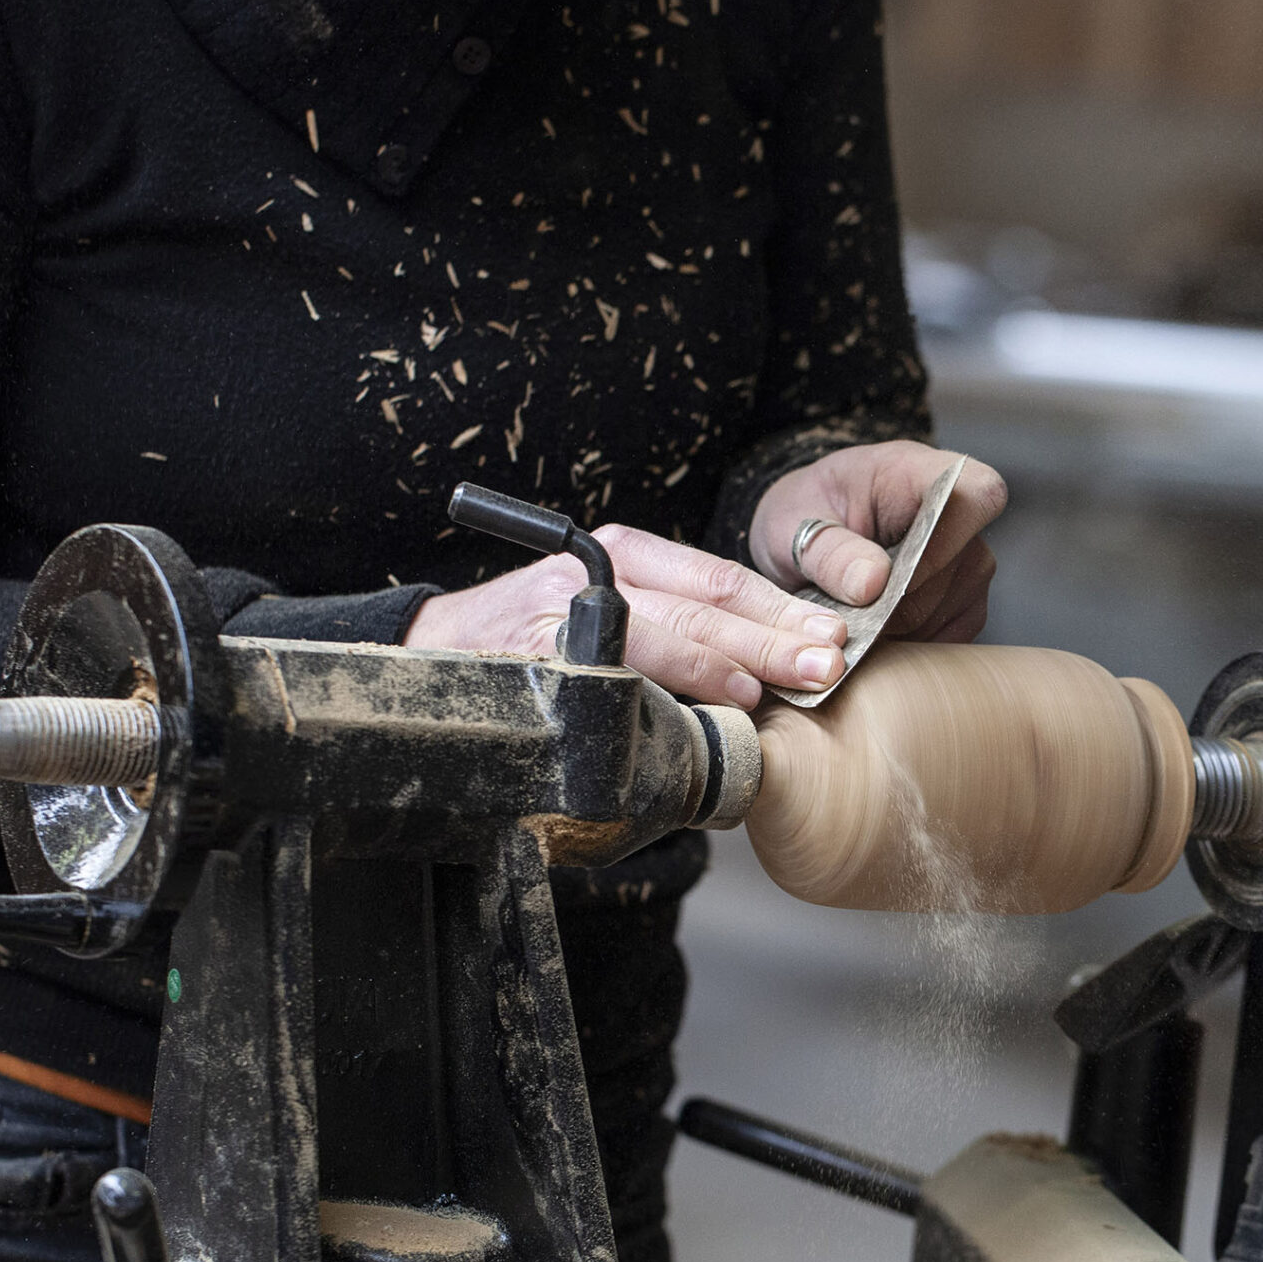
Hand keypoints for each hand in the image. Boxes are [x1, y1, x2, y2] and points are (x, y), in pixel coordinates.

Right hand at [405, 525, 849, 708]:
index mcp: (624, 553)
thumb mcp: (607, 618)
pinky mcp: (533, 652)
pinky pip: (607, 674)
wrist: (424, 653)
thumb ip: (673, 635)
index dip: (783, 609)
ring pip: (663, 632)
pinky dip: (654, 692)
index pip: (721, 577)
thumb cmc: (533, 645)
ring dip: (724, 662)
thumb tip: (764, 678)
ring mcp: (564, 610)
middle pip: (705, 602)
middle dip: (774, 637)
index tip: (838, 636)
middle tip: (828, 664)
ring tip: (771, 688)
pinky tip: (688, 708)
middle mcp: (597, 572)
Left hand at [750, 443, 1007, 642]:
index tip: (888, 570)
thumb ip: (829, 551)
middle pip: (951, 574)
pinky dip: (902, 645)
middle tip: (840, 607)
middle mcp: (961, 519)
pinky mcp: (965, 609)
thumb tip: (872, 584)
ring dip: (892, 628)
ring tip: (849, 613)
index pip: (978, 493)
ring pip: (944, 615)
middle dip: (893, 603)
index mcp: (920, 473)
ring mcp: (970, 567)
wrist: (806, 536)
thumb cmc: (805, 516)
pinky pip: (943, 641)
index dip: (945, 537)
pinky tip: (869, 629)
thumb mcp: (792, 525)